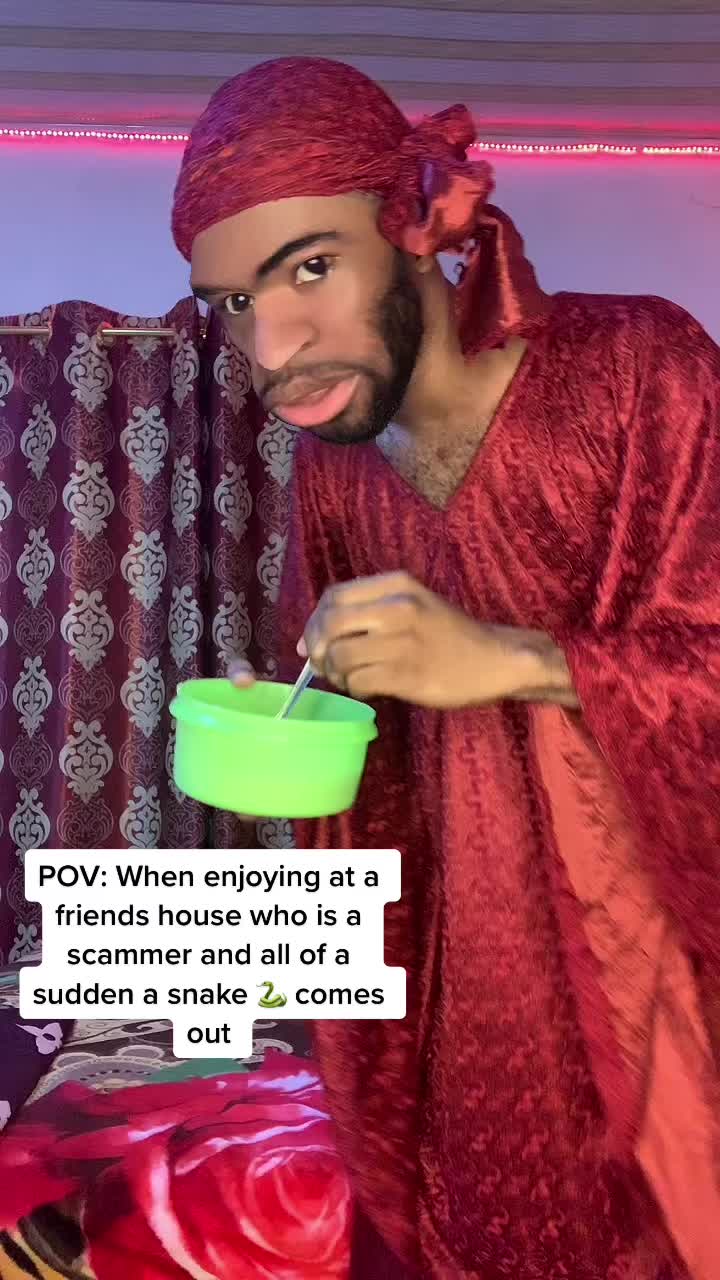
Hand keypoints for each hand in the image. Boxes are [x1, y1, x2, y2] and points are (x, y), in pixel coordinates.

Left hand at [297, 572, 576, 709]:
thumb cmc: (448, 634)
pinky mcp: (407, 674)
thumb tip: (307, 644)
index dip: (314, 622)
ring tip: (351, 678)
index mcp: (396, 584)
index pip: (333, 596)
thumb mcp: (410, 605)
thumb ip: (365, 614)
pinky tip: (370, 688)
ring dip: (337, 674)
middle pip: (329, 625)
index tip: (314, 643)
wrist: (494, 660)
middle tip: (326, 666)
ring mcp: (402, 641)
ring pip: (340, 656)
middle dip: (318, 650)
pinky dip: (355, 689)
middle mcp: (397, 607)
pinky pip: (358, 682)